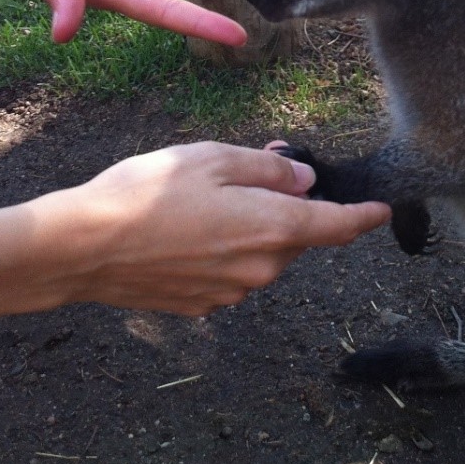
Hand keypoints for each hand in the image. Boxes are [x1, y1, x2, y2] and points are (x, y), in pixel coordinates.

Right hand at [36, 142, 391, 315]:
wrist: (84, 248)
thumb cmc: (146, 193)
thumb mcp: (213, 158)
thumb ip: (269, 169)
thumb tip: (304, 180)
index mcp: (273, 228)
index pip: (337, 226)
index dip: (363, 216)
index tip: (381, 209)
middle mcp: (262, 269)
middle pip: (294, 236)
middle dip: (283, 207)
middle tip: (244, 174)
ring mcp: (232, 292)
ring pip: (261, 254)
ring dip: (249, 229)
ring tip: (199, 202)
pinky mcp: (203, 305)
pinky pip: (230, 272)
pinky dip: (222, 251)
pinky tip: (182, 231)